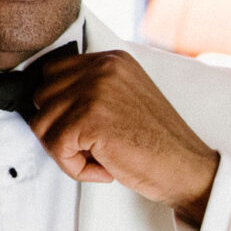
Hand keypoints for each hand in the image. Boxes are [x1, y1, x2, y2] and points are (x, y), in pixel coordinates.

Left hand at [29, 51, 218, 224]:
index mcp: (111, 60)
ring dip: (66, 151)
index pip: (52, 72)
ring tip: (99, 158)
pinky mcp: (91, 119)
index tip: (79, 128)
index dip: (59, 106)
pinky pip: (56, 147)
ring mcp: (96, 91)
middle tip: (91, 148)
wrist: (188, 170)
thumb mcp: (125, 98)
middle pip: (42, 97)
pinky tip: (104, 169)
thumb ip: (91, 89)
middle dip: (58, 129)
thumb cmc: (156, 144)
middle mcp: (102, 68)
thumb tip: (45, 101)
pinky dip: (74, 168)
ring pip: (43, 124)